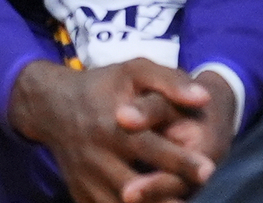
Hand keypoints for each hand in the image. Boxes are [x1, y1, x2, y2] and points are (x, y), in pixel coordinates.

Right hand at [6, 59, 218, 202]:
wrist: (53, 106)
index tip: (208, 169)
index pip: (150, 147)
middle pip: (135, 186)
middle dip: (165, 197)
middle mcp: (98, 156)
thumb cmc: (104, 86)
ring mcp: (87, 180)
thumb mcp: (134, 71)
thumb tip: (205, 98)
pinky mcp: (81, 194)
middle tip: (195, 196)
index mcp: (113, 125)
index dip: (179, 160)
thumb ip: (170, 81)